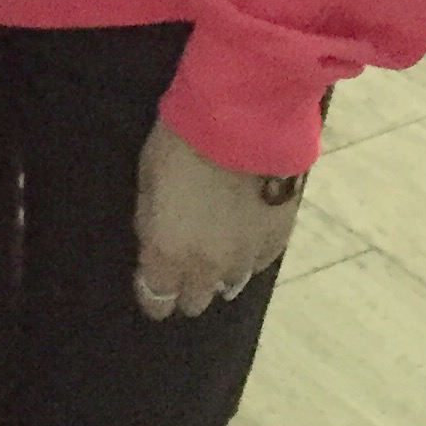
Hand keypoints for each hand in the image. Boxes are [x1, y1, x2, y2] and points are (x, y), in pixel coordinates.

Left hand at [132, 118, 301, 320]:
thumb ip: (150, 222)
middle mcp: (208, 268)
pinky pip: (258, 262)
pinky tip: (243, 229)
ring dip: (219, 270)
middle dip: (185, 285)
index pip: (156, 301)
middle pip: (194, 303)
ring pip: (229, 285)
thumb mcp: (147, 178)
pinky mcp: (277, 242)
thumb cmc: (183, 142)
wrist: (244, 122)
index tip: (151, 276)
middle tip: (183, 257)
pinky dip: (248, 251)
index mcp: (168, 253)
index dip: (152, 292)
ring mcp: (246, 259)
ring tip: (216, 242)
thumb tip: (155, 241)